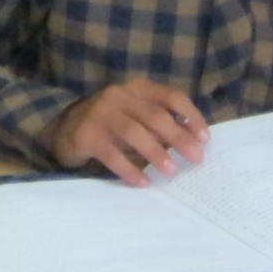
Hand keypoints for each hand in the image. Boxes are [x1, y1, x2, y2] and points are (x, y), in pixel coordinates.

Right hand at [51, 78, 208, 185]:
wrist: (67, 129)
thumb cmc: (112, 124)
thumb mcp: (137, 116)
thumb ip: (161, 123)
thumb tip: (193, 143)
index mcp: (138, 88)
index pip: (171, 96)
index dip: (191, 116)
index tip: (205, 139)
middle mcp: (119, 96)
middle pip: (155, 115)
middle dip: (178, 137)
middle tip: (196, 158)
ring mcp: (101, 114)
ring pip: (134, 132)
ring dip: (155, 152)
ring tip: (171, 171)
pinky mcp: (87, 135)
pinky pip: (112, 154)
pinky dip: (129, 170)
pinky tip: (143, 183)